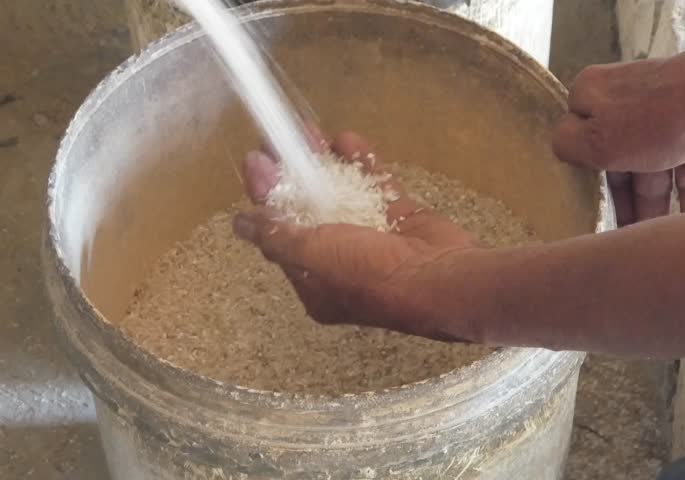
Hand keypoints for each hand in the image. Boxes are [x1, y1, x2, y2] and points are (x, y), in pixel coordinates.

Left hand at [233, 128, 481, 341]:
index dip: (266, 197)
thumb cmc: (371, 275)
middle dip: (292, 173)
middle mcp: (342, 262)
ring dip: (324, 163)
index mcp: (316, 282)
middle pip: (309, 210)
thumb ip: (277, 236)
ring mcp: (375, 239)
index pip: (281, 234)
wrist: (444, 280)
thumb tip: (240, 224)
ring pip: (342, 193)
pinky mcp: (403, 218)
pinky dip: (363, 163)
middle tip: (277, 139)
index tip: (256, 161)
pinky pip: (377, 186)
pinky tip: (347, 138)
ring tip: (307, 130)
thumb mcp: (313, 256)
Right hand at [552, 43, 684, 225]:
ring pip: (651, 170)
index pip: (574, 137)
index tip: (581, 203)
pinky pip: (684, 171)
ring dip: (654, 207)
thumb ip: (565, 146)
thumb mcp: (594, 139)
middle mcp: (623, 102)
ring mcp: (660, 117)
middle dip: (622, 201)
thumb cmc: (656, 118)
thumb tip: (561, 150)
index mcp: (590, 95)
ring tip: (654, 242)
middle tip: (621, 238)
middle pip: (615, 161)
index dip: (580, 172)